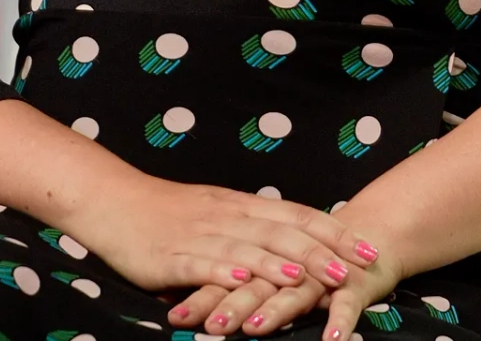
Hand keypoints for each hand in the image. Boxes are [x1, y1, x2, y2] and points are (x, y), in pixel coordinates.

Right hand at [75, 175, 381, 326]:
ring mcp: (199, 235)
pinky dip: (223, 272)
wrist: (112, 200)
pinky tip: (241, 280)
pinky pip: (200, 263)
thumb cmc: (165, 213)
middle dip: (321, 251)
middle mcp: (227, 216)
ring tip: (311, 278)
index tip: (368, 249)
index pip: (297, 216)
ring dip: (281, 264)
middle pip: (281, 232)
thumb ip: (252, 230)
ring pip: (247, 247)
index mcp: (241, 205)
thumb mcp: (217, 214)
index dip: (334, 232)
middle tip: (356, 268)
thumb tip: (294, 250)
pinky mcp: (170, 255)